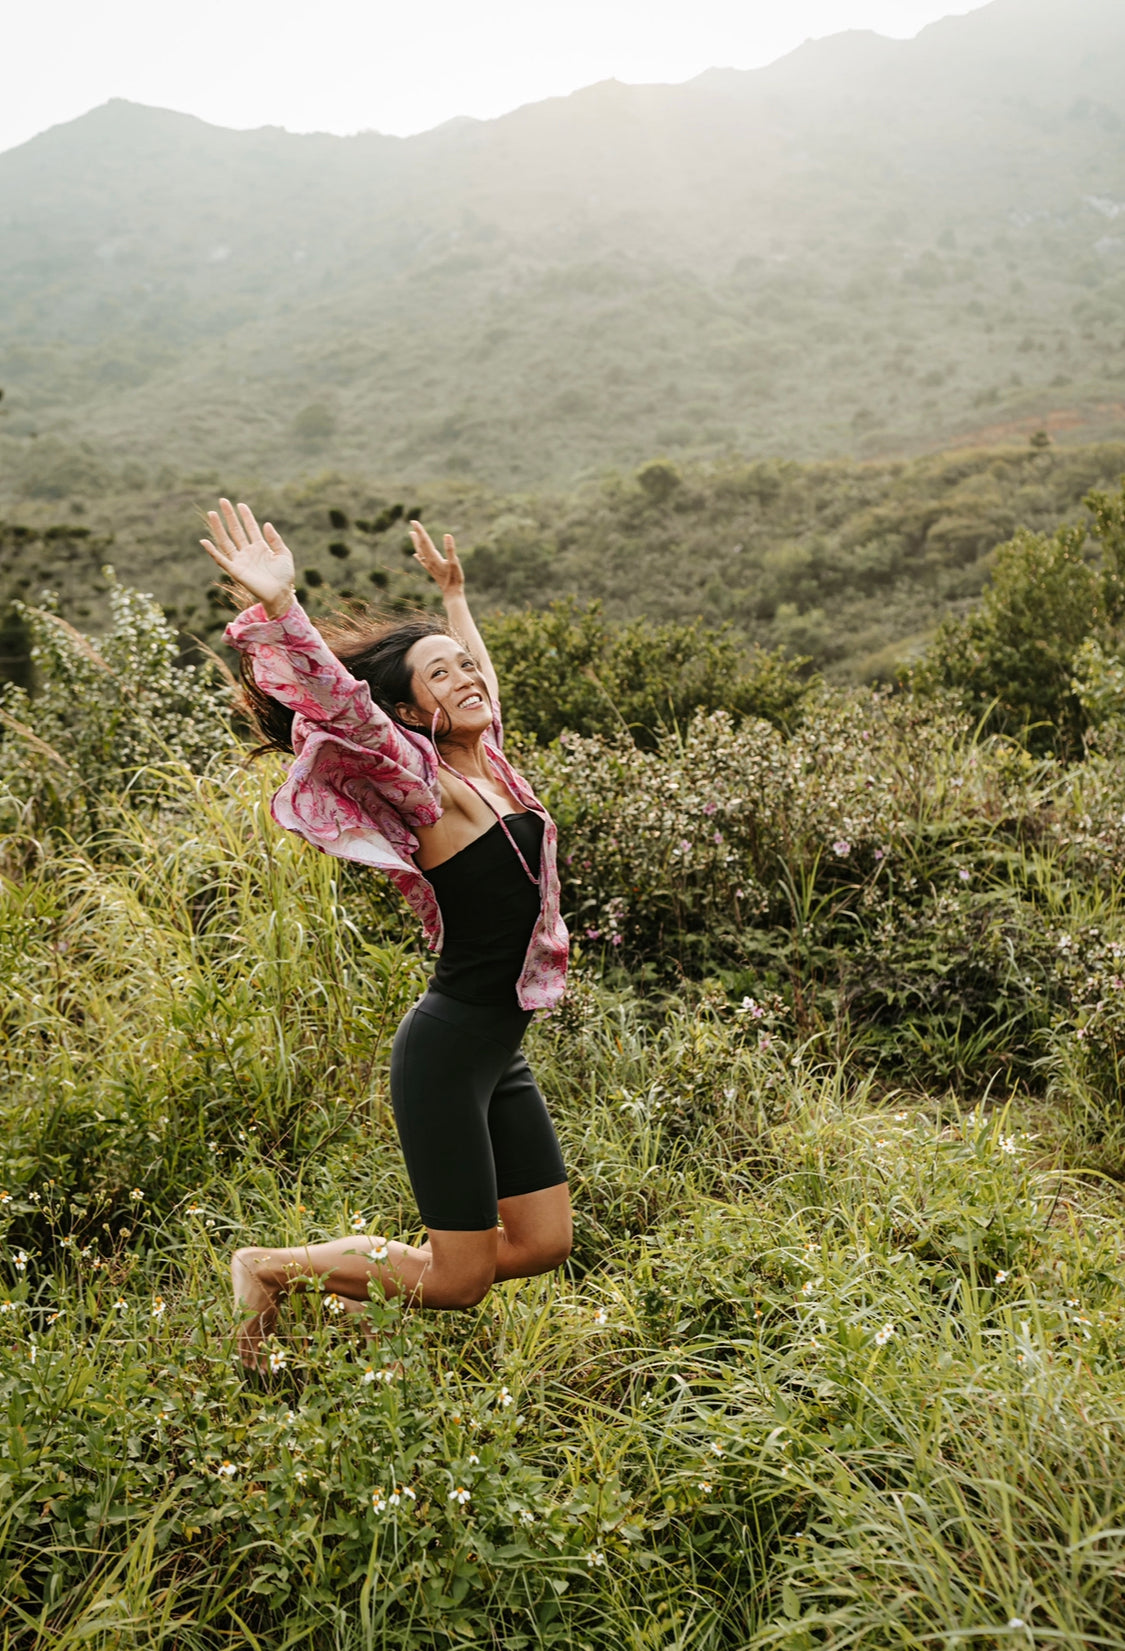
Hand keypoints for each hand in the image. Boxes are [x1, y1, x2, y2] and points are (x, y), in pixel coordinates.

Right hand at [201, 499, 295, 617]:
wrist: (281, 594)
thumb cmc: (285, 576)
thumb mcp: (284, 554)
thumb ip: (275, 539)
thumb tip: (266, 524)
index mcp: (260, 547)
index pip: (250, 527)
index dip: (246, 516)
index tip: (241, 504)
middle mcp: (248, 552)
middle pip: (236, 530)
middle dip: (229, 516)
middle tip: (223, 501)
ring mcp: (241, 560)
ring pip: (226, 541)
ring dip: (218, 528)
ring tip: (212, 513)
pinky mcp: (235, 571)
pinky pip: (221, 560)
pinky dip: (212, 551)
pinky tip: (204, 541)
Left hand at [410, 520, 463, 597]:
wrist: (451, 594)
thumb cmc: (454, 579)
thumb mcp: (455, 562)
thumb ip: (450, 549)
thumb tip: (447, 535)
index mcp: (433, 557)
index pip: (425, 540)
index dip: (420, 530)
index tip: (414, 521)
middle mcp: (429, 561)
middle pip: (421, 544)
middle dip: (417, 533)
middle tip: (412, 523)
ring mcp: (430, 566)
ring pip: (420, 551)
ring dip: (416, 542)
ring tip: (412, 534)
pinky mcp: (432, 570)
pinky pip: (422, 561)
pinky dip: (418, 556)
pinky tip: (416, 555)